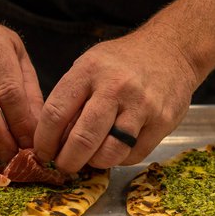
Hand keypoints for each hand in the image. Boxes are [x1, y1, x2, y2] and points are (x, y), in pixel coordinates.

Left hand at [32, 28, 200, 171]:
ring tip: (90, 159)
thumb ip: (72, 97)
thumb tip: (53, 139)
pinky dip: (120, 159)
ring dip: (94, 163)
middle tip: (64, 165)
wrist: (172, 50)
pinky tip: (116, 148)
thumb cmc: (123, 61)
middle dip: (67, 161)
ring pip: (109, 153)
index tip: (42, 152)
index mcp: (89, 71)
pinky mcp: (163, 121)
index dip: (44, 141)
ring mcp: (141, 105)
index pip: (56, 114)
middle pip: (82, 139)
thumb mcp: (90, 65)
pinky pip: (133, 155)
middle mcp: (115, 87)